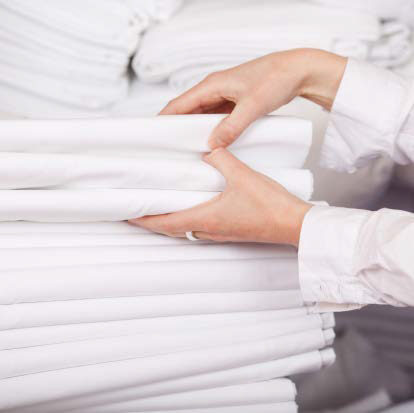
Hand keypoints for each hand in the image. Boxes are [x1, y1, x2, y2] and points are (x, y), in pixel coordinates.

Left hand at [129, 149, 311, 246]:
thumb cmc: (269, 206)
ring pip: (186, 229)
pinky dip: (188, 218)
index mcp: (206, 218)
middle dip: (152, 221)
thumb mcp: (242, 175)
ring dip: (170, 220)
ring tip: (160, 206)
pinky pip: (201, 226)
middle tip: (137, 210)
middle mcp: (209, 230)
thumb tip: (209, 148)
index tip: (126, 215)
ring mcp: (220, 233)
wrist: (293, 224)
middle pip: (171, 229)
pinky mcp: (230, 231)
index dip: (143, 220)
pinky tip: (193, 206)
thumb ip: (221, 158)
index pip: (164, 222)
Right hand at [160, 48, 346, 148]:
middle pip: (187, 110)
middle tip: (168, 149)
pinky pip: (215, 117)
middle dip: (176, 128)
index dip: (164, 119)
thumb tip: (212, 145)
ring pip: (201, 115)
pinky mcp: (234, 102)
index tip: (153, 136)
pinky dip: (210, 129)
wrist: (297, 71)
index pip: (179, 104)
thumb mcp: (252, 106)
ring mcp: (224, 96)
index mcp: (212, 85)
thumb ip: (232, 127)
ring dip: (194, 130)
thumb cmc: (276, 79)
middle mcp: (214, 89)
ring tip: (185, 150)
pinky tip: (210, 143)